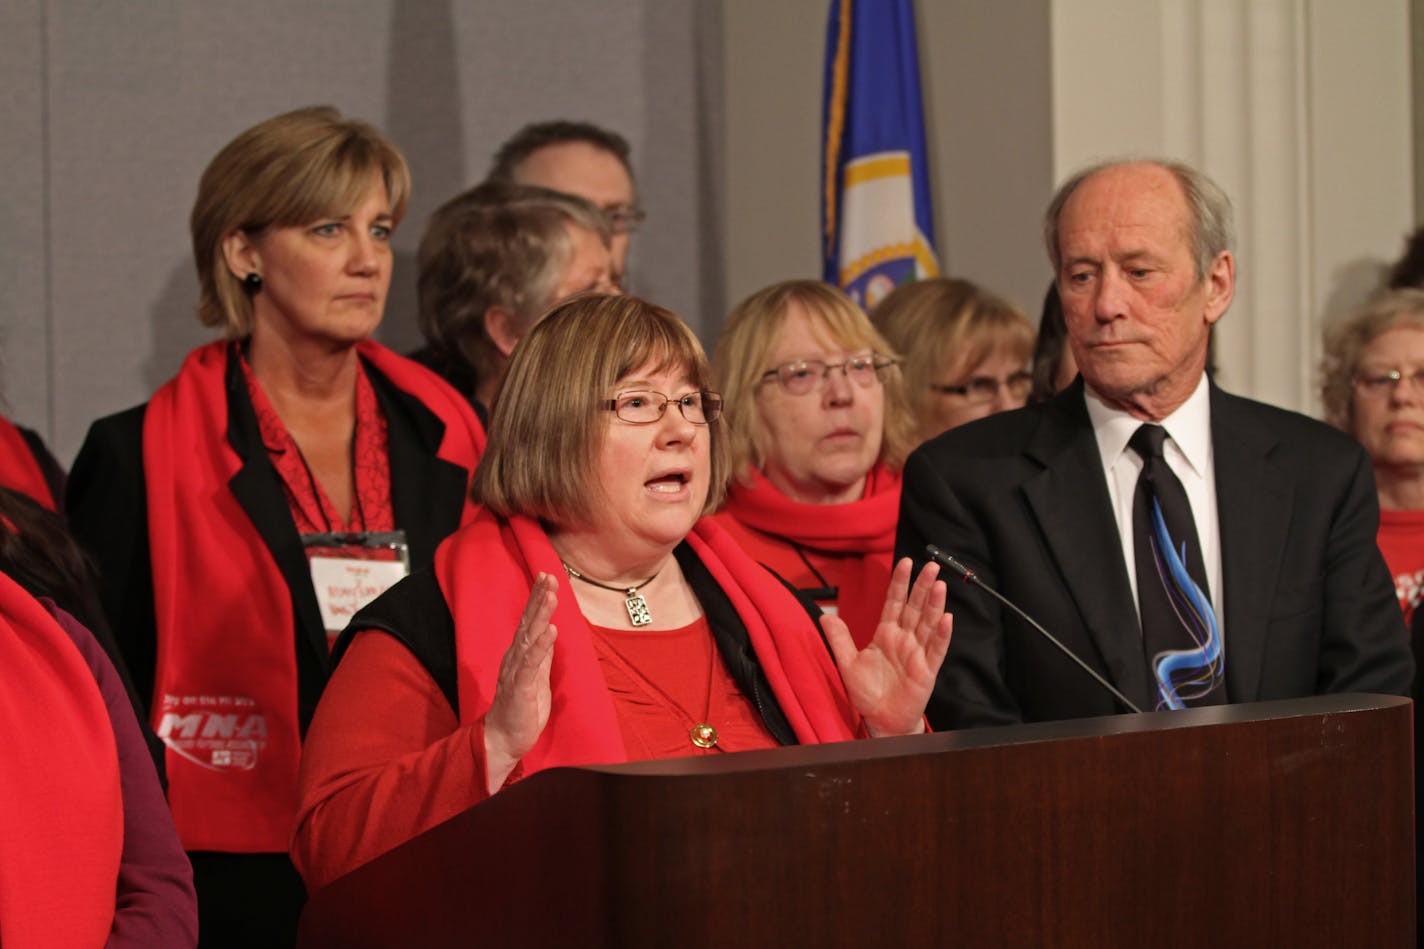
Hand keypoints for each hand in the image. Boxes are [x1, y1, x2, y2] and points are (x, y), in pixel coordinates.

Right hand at [483, 572, 558, 792]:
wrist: (504, 739)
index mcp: (520, 655)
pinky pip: (530, 664)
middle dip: (539, 599)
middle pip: (528, 623)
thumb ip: (541, 654)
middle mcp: (515, 658)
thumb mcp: (537, 677)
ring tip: (551, 596)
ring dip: (540, 616)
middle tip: (548, 577)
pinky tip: (549, 631)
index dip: (538, 600)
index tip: (547, 578)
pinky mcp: (519, 688)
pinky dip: (540, 647)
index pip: (530, 622)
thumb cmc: (521, 710)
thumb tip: (550, 631)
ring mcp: (516, 672)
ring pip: (529, 638)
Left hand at [822, 558, 951, 736]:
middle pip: (915, 608)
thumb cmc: (867, 692)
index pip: (894, 602)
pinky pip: (935, 650)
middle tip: (932, 565)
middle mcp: (904, 640)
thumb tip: (825, 616)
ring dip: (934, 605)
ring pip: (927, 625)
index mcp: (886, 634)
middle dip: (922, 586)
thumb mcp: (847, 663)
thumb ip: (839, 639)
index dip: (900, 583)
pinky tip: (946, 619)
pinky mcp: (926, 671)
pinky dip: (941, 635)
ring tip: (940, 585)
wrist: (880, 720)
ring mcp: (917, 654)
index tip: (905, 562)